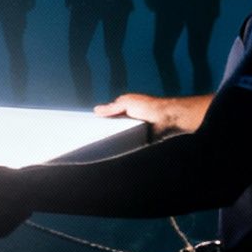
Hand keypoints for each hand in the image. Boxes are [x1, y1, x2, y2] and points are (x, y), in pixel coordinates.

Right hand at [93, 92, 207, 138]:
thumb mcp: (127, 103)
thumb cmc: (149, 107)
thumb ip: (111, 107)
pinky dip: (119, 145)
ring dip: (109, 139)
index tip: (85, 125)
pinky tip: (111, 148)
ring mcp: (130, 130)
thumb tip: (96, 110)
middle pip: (109, 126)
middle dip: (100, 130)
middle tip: (89, 136)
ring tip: (96, 144)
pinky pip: (125, 144)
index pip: (106, 115)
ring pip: (115, 136)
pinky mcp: (136, 140)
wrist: (166, 119)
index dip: (97, 119)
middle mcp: (125, 120)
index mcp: (122, 109)